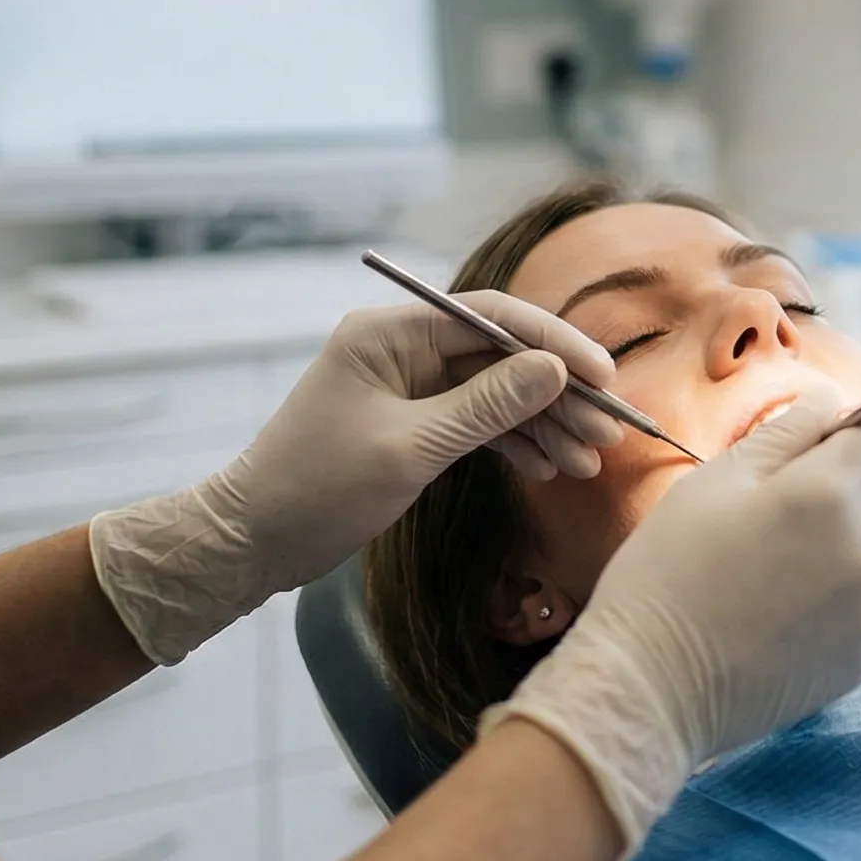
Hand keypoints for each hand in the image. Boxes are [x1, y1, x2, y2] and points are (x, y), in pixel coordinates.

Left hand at [91, 294, 619, 664]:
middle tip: (609, 430)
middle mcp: (401, 348)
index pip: (491, 318)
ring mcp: (407, 386)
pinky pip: (477, 422)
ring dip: (544, 424)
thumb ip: (485, 408)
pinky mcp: (412, 423)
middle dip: (558, 394)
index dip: (555, 343)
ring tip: (590, 461)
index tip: (604, 377)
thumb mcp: (409, 449)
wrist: (252, 541)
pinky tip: (549, 468)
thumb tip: (554, 371)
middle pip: (501, 356)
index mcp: (389, 333)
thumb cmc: (316, 489)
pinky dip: (513, 444)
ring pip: (496, 393)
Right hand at [481, 383, 860, 855]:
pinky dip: (841, 593)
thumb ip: (789, 429)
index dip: (854, 430)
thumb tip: (833, 402)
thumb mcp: (718, 478)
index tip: (819, 442)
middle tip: (779, 507)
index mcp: (832, 491)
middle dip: (848, 482)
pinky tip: (783, 606)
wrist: (652, 686)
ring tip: (775, 563)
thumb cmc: (670, 570)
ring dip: (846, 539)